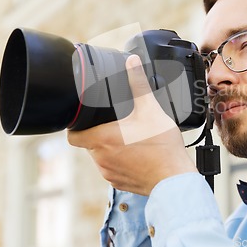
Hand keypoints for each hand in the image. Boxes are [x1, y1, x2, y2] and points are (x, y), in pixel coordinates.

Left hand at [67, 55, 196, 194]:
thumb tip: (132, 63)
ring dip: (110, 147)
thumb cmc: (162, 147)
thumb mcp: (150, 109)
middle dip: (99, 133)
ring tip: (129, 138)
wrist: (174, 178)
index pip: (72, 135)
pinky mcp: (119, 183)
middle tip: (117, 124)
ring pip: (100, 156)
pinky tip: (136, 154)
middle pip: (89, 143)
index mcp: (102, 139)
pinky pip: (112, 169)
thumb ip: (138, 84)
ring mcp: (109, 173)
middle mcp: (100, 159)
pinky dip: (120, 161)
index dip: (76, 126)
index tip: (86, 119)